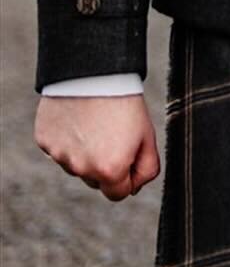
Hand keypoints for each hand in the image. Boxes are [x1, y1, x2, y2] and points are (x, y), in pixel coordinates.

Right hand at [35, 94, 159, 200]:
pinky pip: (59, 149)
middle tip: (113, 135)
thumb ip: (147, 169)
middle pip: (95, 181)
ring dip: (85, 153)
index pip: (118, 194)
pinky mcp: (44, 141)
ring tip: (95, 124)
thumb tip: (135, 187)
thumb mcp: (147, 136)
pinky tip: (77, 120)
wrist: (95, 73)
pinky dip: (68, 140)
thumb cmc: (125, 104)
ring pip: (76, 165)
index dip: (127, 178)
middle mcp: (81, 168)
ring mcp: (59, 155)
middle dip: (106, 165)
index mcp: (109, 170)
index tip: (129, 158)